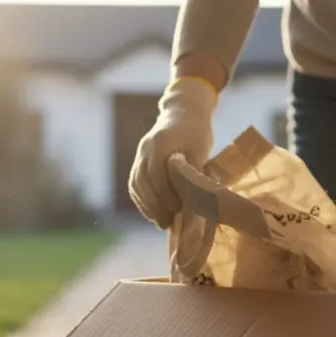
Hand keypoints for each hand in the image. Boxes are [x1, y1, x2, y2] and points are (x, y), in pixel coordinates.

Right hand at [128, 76, 218, 228]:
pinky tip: (154, 213)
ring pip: (136, 186)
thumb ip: (193, 173)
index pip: (155, 175)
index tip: (177, 210)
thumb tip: (192, 203)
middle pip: (142, 183)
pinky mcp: (139, 162)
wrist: (184, 113)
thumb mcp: (200, 151)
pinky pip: (135, 184)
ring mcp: (139, 155)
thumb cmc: (196, 132)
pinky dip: (143, 201)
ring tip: (162, 222)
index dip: (164, 195)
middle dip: (155, 206)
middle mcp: (144, 150)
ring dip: (147, 206)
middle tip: (168, 224)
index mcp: (159, 144)